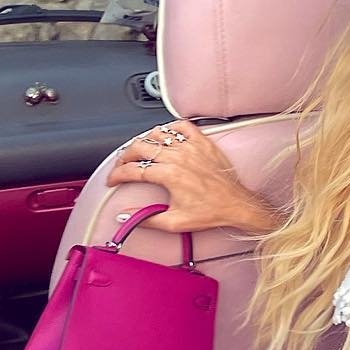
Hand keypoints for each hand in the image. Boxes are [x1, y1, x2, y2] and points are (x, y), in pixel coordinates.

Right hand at [105, 120, 268, 233]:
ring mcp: (191, 147)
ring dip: (144, 141)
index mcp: (169, 175)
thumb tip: (126, 216)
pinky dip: (170, 128)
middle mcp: (179, 157)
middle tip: (121, 165)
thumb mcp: (175, 222)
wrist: (236, 204)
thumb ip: (146, 219)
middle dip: (124, 156)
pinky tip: (165, 137)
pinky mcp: (203, 142)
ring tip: (139, 151)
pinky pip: (182, 126)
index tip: (112, 180)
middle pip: (139, 147)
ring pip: (158, 133)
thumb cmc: (211, 211)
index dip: (117, 175)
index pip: (133, 170)